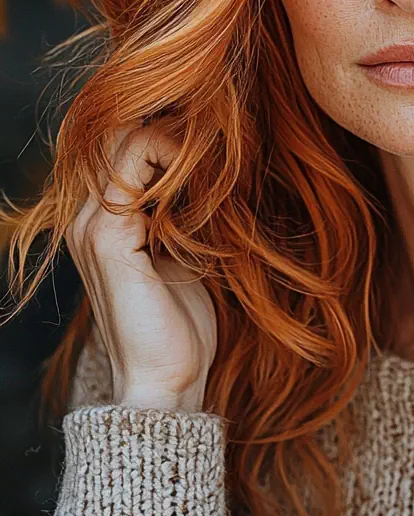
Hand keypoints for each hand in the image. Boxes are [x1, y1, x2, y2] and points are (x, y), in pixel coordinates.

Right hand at [64, 123, 217, 411]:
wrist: (167, 383)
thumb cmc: (182, 331)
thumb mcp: (184, 261)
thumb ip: (180, 220)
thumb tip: (214, 178)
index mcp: (103, 224)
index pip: (123, 145)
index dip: (170, 137)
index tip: (219, 151)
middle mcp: (87, 219)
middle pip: (121, 132)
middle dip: (176, 133)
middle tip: (224, 152)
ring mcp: (93, 227)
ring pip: (127, 140)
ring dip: (178, 146)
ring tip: (219, 171)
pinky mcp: (108, 239)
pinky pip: (135, 169)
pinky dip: (176, 165)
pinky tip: (209, 193)